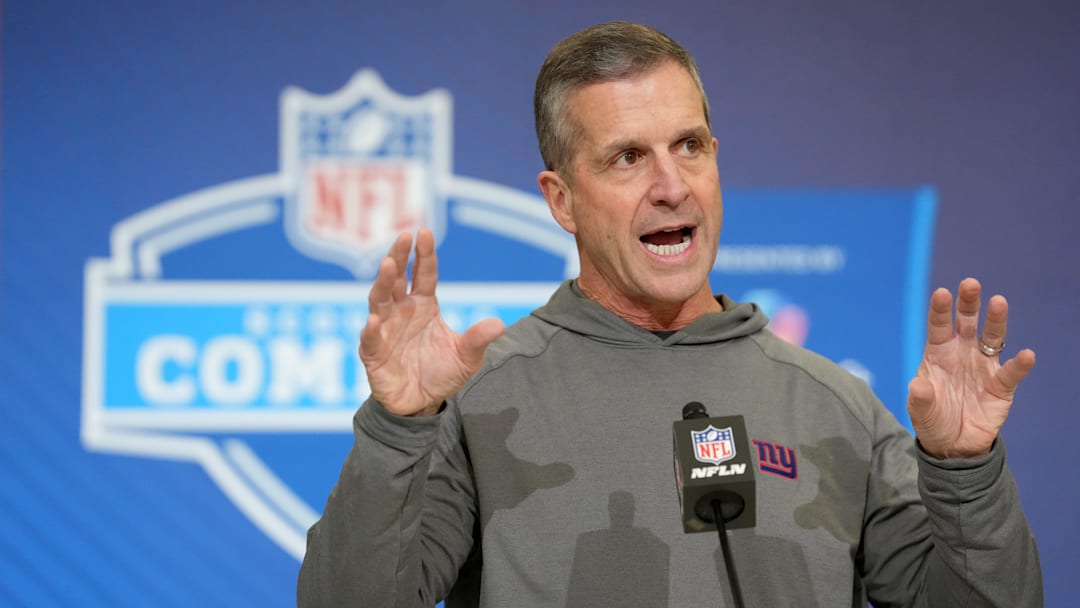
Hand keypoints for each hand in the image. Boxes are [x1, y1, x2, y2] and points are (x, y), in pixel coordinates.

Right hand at [359, 229, 504, 415]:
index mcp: (423, 305)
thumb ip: (478, 339)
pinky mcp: (373, 353)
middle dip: (399, 257)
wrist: (421, 404)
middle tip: (403, 236)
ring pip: (379, 300)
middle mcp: (401, 311)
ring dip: (382, 283)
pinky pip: (370, 338)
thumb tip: (499, 324)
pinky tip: (374, 320)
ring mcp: (384, 329)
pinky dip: (370, 329)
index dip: (423, 254)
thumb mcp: (467, 357)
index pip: (423, 274)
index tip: (424, 232)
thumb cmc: (442, 373)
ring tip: (387, 266)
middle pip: (397, 279)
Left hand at [907, 278, 1035, 457]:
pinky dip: (1019, 364)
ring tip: (998, 302)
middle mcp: (962, 353)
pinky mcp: (1001, 386)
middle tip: (970, 283)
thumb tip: (917, 385)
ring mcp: (983, 367)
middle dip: (968, 303)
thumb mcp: (920, 411)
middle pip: (966, 322)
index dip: (940, 310)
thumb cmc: (933, 419)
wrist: (953, 445)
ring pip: (992, 338)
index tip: (941, 293)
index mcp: (938, 353)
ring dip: (995, 320)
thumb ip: (920, 398)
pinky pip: (1011, 372)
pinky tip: (1026, 355)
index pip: (938, 326)